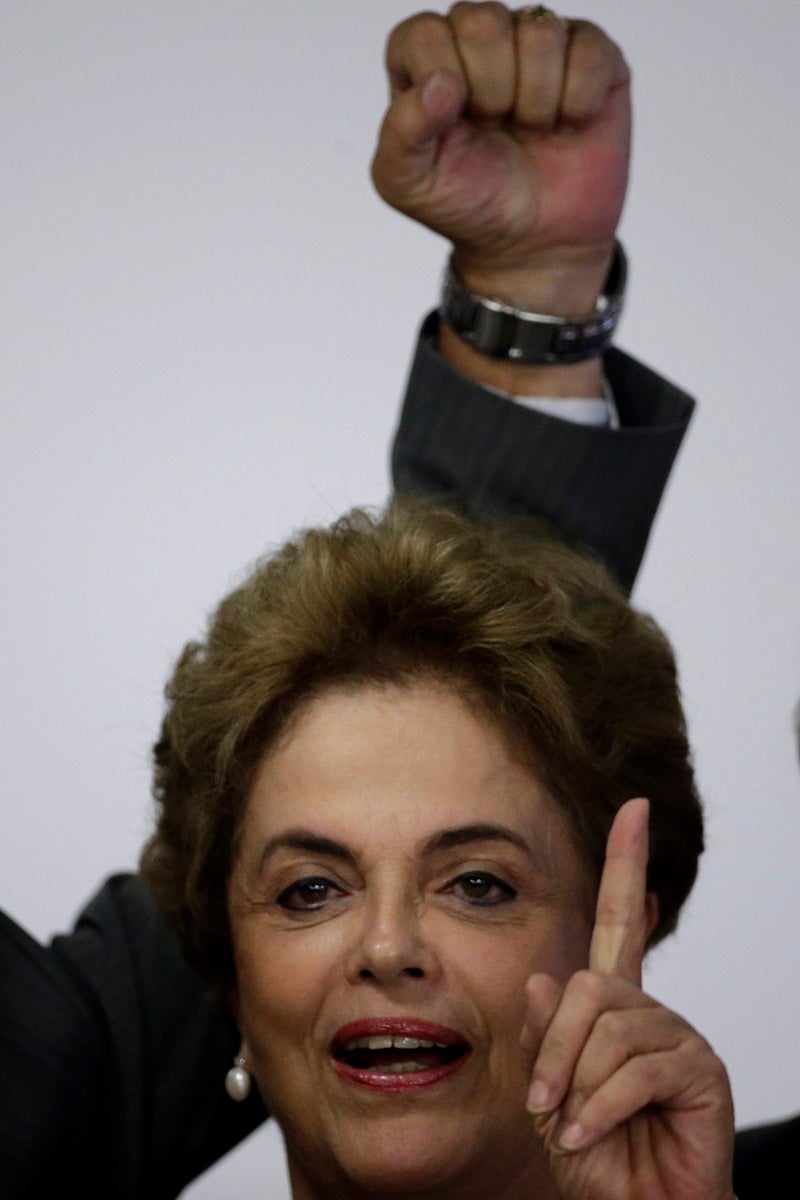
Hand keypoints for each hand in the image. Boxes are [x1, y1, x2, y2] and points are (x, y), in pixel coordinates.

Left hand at [371, 2, 629, 312]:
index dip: (445, 88)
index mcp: (426, 57)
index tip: (455, 129)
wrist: (533, 243)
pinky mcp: (592, 54)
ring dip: (536, 102)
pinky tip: (568, 124)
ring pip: (539, 33)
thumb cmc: (467, 203)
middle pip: (483, 22)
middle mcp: (479, 36)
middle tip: (496, 128)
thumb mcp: (409, 183)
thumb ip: (401, 131)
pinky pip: (589, 51)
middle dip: (491, 93)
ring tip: (531, 130)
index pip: (426, 35)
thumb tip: (441, 82)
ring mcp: (537, 40)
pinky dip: (578, 103)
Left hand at [521, 798, 735, 1199]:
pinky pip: (634, 1069)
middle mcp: (649, 1011)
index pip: (621, 920)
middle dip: (556, 1048)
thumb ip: (546, 1038)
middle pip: (589, 987)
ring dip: (577, 1086)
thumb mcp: (549, 1094)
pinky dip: (600, 1108)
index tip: (632, 809)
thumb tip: (545, 980)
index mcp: (613, 1006)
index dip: (625, 863)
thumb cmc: (597, 1158)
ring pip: (608, 1029)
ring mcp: (679, 1037)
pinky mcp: (702, 1069)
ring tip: (574, 1126)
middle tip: (544, 1102)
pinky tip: (593, 1134)